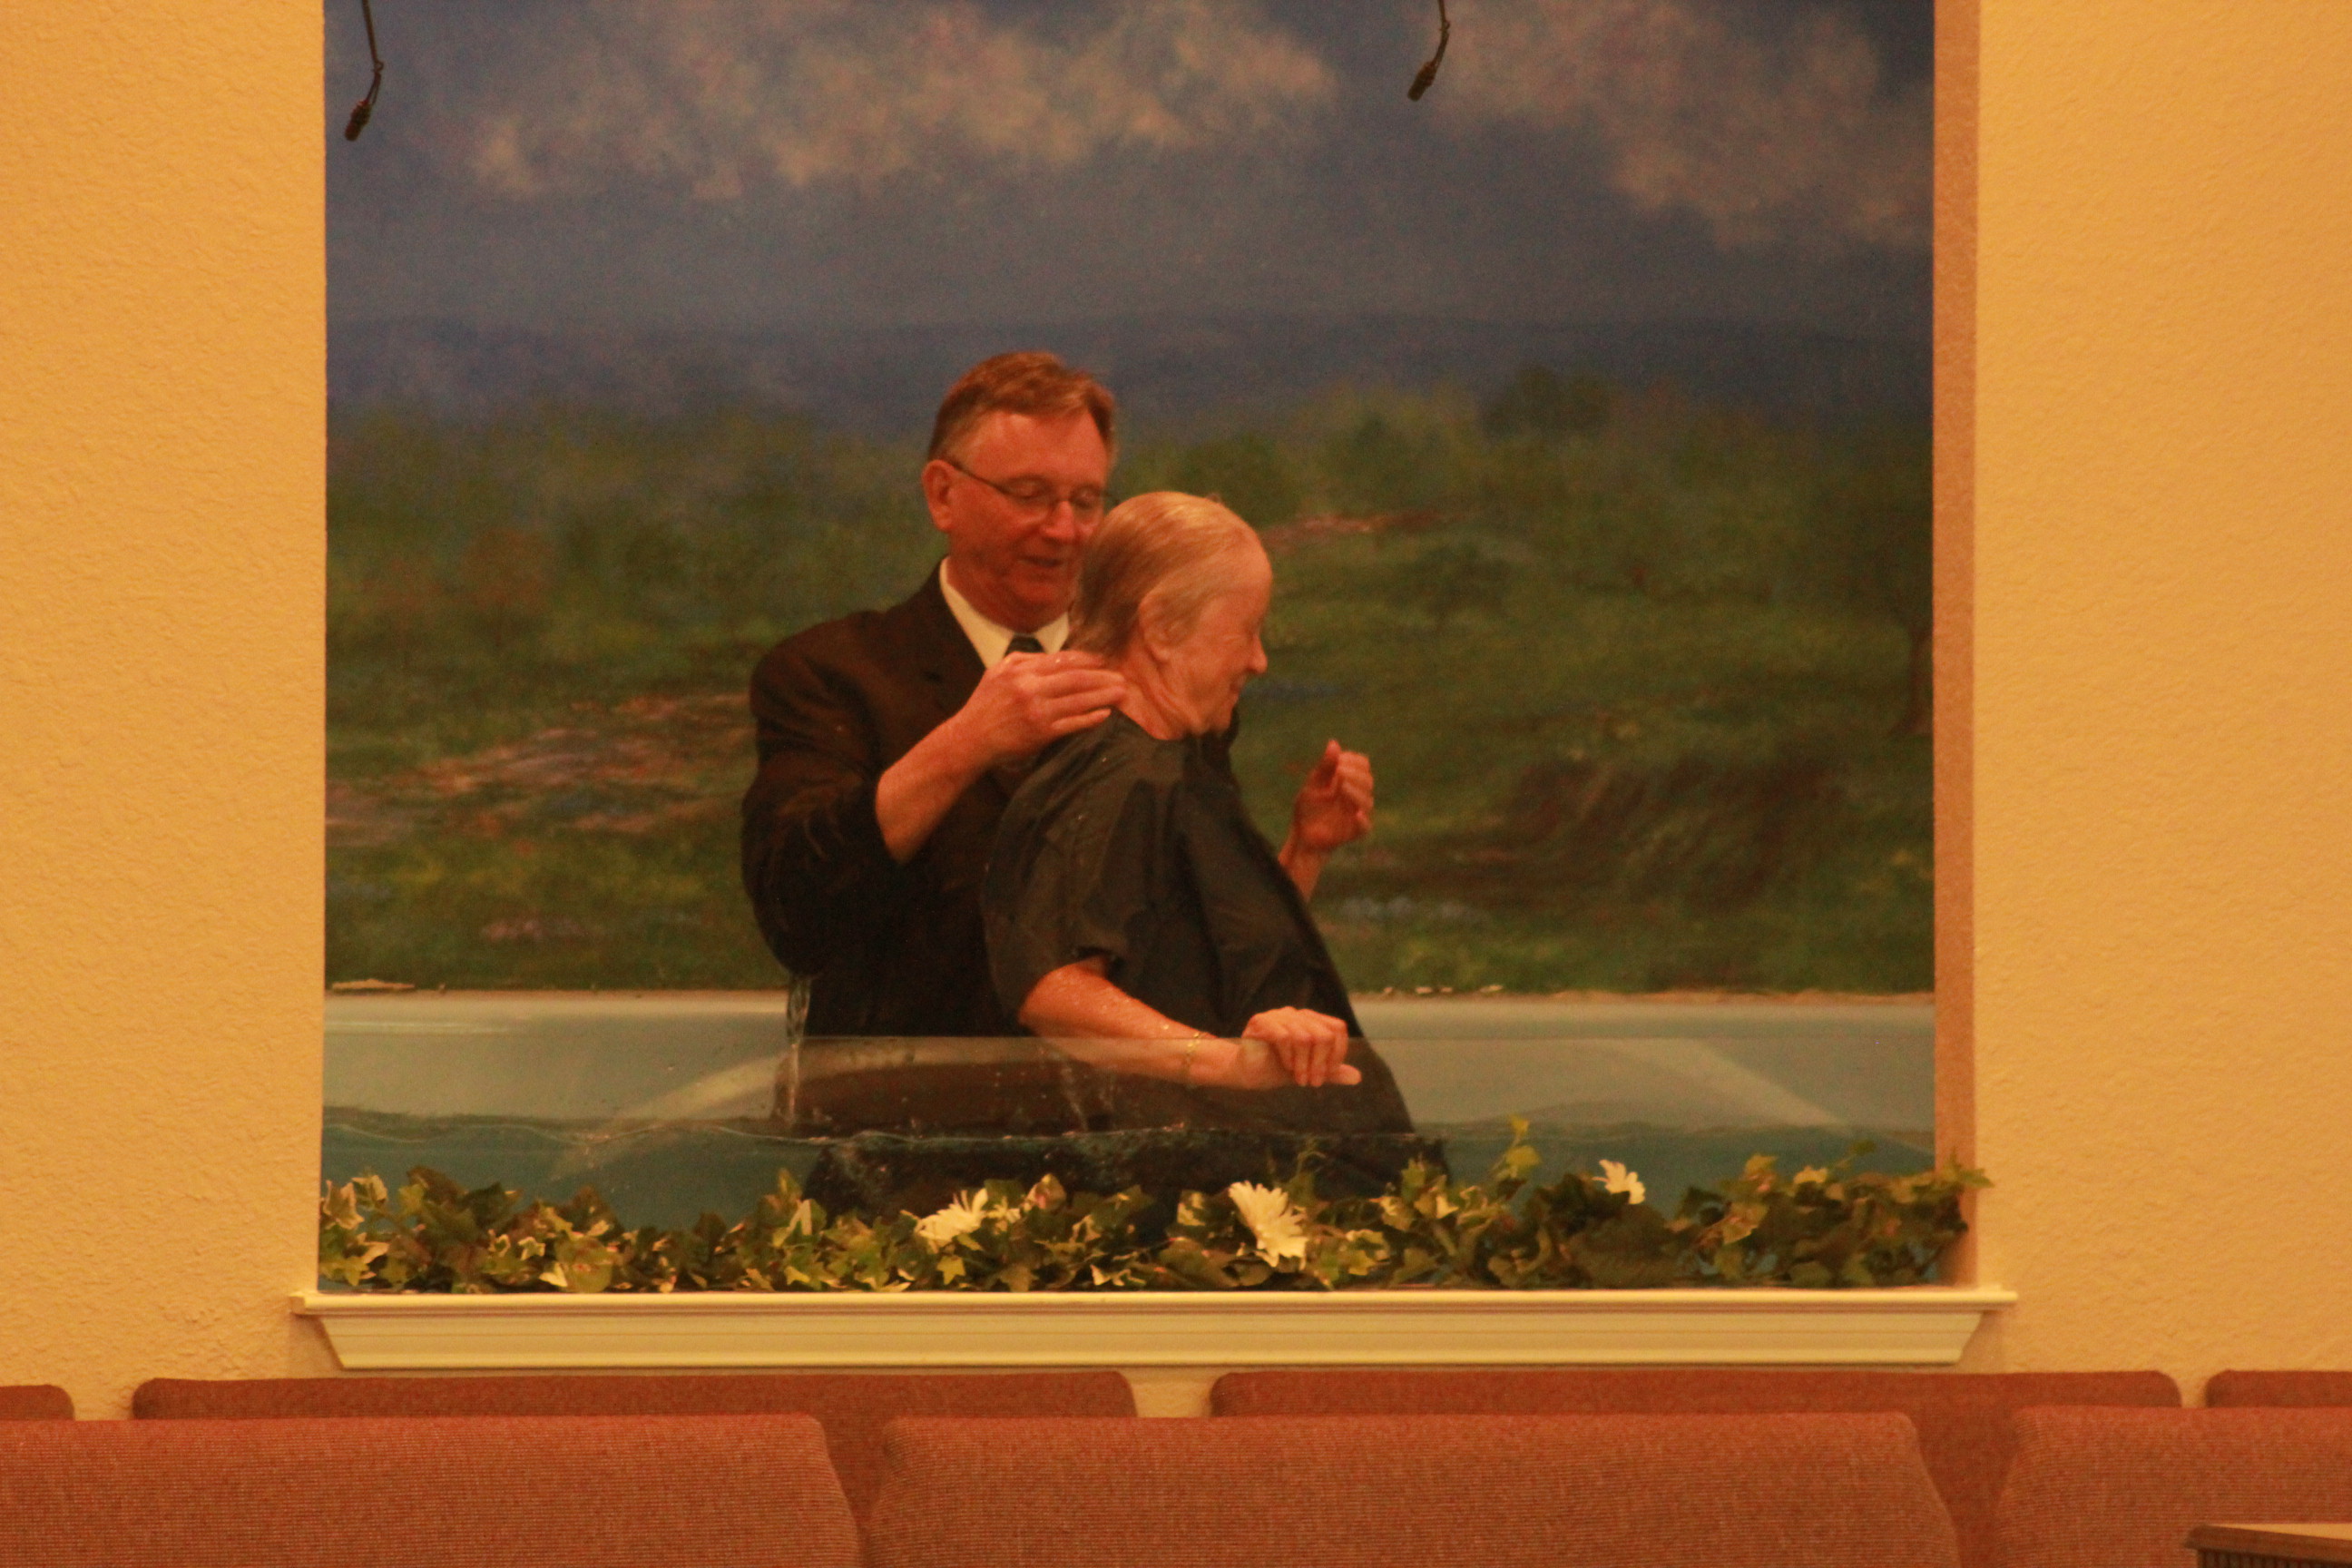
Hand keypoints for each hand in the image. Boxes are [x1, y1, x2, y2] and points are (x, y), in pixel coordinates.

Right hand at [947, 650, 1125, 768]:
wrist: (970, 738)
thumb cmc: (985, 705)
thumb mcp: (997, 672)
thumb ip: (1024, 660)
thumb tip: (1053, 655)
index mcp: (1021, 670)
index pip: (1062, 661)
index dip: (1087, 660)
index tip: (1104, 660)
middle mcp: (1030, 688)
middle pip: (1075, 678)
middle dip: (1102, 677)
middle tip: (1122, 676)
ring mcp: (1037, 711)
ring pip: (1078, 700)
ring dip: (1103, 696)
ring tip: (1121, 693)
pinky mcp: (1041, 732)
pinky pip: (1072, 724)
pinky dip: (1090, 719)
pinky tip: (1105, 714)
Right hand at [1240, 1007, 1361, 1087]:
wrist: (1248, 1073)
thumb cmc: (1278, 1068)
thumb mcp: (1309, 1071)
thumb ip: (1331, 1072)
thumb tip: (1357, 1077)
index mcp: (1310, 1020)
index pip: (1337, 1028)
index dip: (1338, 1052)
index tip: (1329, 1074)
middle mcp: (1296, 1014)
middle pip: (1324, 1034)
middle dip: (1321, 1063)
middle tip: (1313, 1083)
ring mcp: (1277, 1016)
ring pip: (1305, 1037)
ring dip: (1304, 1064)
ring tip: (1300, 1080)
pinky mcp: (1260, 1022)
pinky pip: (1283, 1036)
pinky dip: (1289, 1057)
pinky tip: (1286, 1068)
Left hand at [1288, 740, 1373, 857]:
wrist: (1302, 835)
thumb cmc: (1308, 808)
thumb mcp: (1313, 785)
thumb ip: (1325, 767)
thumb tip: (1334, 743)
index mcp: (1349, 781)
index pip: (1362, 765)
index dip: (1354, 761)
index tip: (1339, 760)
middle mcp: (1356, 796)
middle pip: (1368, 781)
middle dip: (1354, 774)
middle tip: (1339, 771)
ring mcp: (1357, 813)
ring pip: (1367, 801)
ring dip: (1356, 792)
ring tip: (1341, 787)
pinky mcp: (1354, 832)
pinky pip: (1365, 827)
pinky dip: (1363, 821)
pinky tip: (1356, 814)